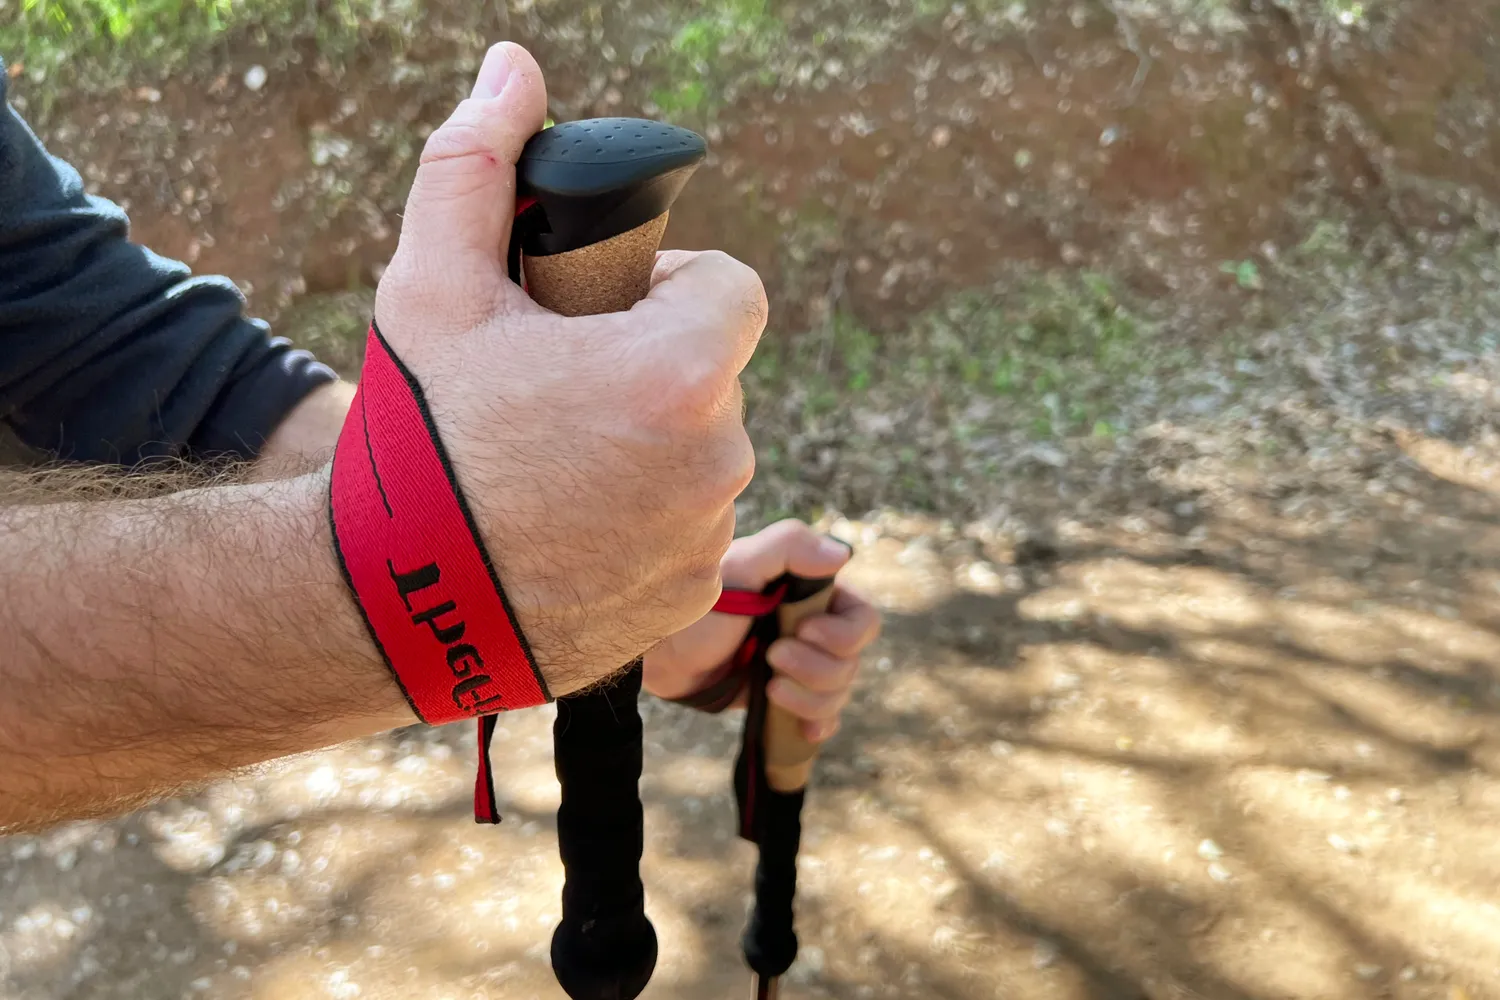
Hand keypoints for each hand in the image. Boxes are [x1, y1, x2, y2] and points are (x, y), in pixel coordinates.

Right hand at [372, 43, 765, 695]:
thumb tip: (514, 69)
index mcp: (679, 370)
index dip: (676, 288)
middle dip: (653, 367)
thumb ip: (478, 166)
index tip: (611, 311)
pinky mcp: (687, 598)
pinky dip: (644, 521)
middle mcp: (718, 459)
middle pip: (714, 375)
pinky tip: (567, 526)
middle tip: (564, 388)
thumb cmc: (411, 438)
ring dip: (651, 445)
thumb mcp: (429, 288)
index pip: (734, 291)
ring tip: (555, 462)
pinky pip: (688, 531)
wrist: (386, 605)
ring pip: (703, 456)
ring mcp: (707, 537)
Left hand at [644, 520, 881, 741]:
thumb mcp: (740, 565)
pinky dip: (818, 724)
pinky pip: (824, 719)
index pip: (863, 620)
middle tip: (772, 656)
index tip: (803, 630)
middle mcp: (816, 632)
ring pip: (837, 694)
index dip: (843, 634)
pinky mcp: (788, 699)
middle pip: (851, 663)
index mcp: (814, 596)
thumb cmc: (701, 605)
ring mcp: (803, 668)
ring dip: (807, 696)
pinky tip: (802, 729)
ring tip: (768, 686)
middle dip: (816, 668)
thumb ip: (788, 546)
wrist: (665, 656)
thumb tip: (841, 554)